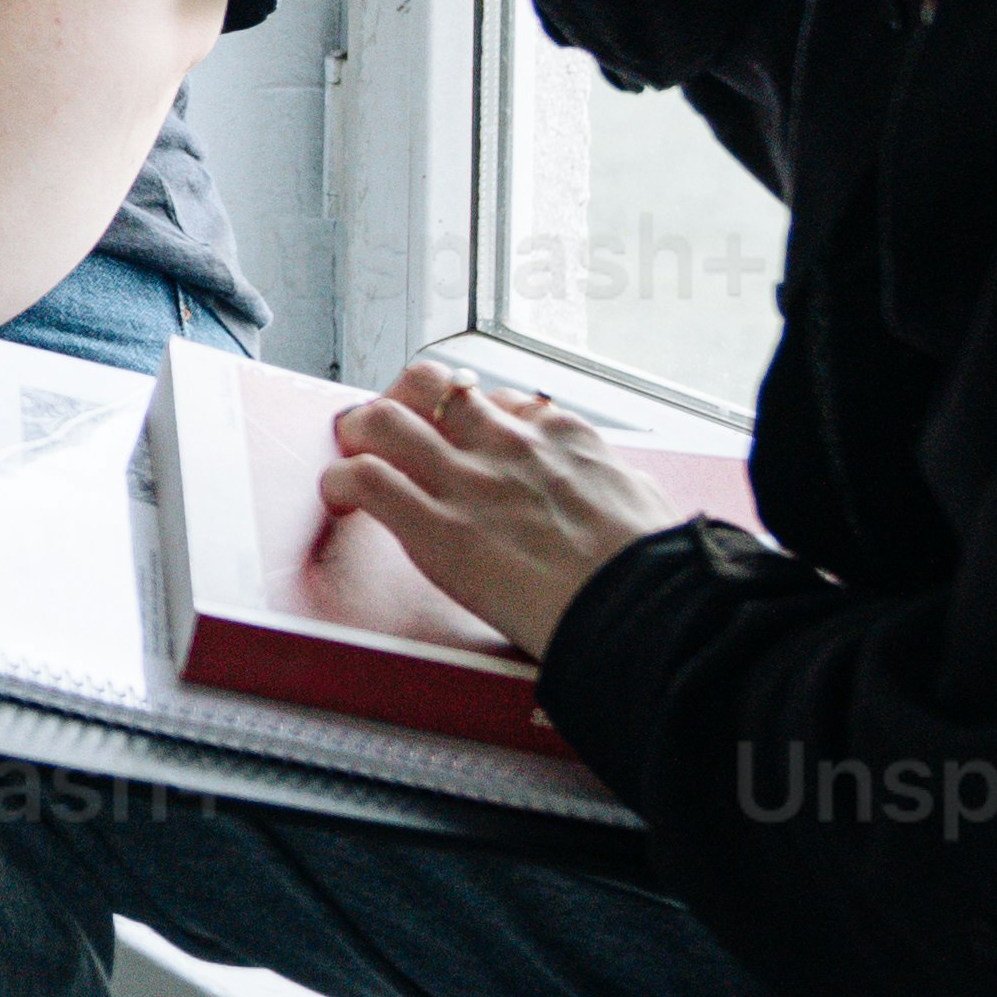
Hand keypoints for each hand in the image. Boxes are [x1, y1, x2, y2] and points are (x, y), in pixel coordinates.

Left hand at [312, 364, 687, 662]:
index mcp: (560, 437)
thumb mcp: (647, 501)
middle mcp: (507, 446)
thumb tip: (623, 490)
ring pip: (384, 419)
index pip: (495, 397)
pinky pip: (366, 481)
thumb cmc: (656, 567)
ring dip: (360, 432)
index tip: (455, 429)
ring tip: (354, 452)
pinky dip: (341, 483)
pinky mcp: (438, 530)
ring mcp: (469, 484)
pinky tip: (340, 496)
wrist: (645, 608)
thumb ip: (616, 486)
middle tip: (389, 428)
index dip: (464, 411)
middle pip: (429, 387)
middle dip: (401, 400)